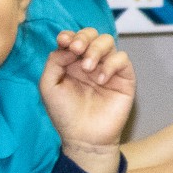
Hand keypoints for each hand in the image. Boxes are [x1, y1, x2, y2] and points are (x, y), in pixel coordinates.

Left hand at [40, 28, 134, 150]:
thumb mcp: (49, 86)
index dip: (69, 35)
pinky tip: (101, 79)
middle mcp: (90, 62)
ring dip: (96, 49)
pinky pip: (122, 60)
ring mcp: (108, 69)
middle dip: (83, 37)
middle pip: (92, 34)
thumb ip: (54, 62)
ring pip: (108, 42)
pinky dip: (111, 65)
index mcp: (71, 62)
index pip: (73, 38)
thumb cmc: (65, 114)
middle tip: (76, 49)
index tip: (63, 41)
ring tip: (87, 67)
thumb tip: (69, 47)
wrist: (84, 138)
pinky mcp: (124, 79)